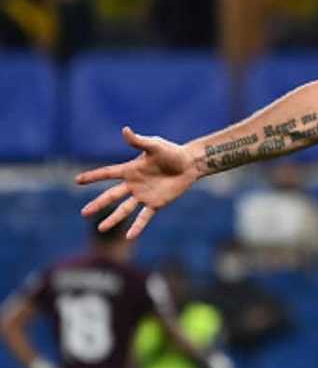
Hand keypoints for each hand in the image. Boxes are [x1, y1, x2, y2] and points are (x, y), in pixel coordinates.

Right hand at [75, 127, 197, 239]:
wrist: (189, 164)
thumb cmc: (172, 152)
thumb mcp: (155, 146)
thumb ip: (139, 141)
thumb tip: (125, 130)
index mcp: (130, 170)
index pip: (108, 173)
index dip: (93, 177)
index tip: (77, 181)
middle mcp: (134, 184)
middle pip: (112, 195)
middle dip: (98, 204)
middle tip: (84, 213)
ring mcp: (144, 195)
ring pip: (124, 209)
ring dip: (113, 219)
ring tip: (100, 228)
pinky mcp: (156, 203)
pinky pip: (144, 216)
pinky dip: (137, 226)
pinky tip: (130, 236)